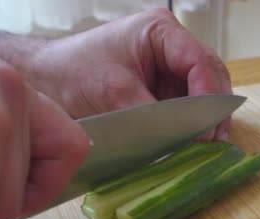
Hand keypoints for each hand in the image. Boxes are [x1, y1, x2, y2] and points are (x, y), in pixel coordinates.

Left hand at [27, 8, 232, 140]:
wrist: (45, 80)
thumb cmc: (72, 72)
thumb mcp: (112, 91)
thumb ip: (151, 113)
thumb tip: (180, 140)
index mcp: (161, 32)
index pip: (199, 62)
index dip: (208, 95)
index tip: (204, 128)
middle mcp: (170, 47)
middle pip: (209, 76)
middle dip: (213, 109)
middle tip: (213, 141)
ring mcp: (167, 68)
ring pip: (202, 93)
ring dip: (206, 119)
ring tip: (208, 146)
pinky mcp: (161, 89)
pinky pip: (186, 106)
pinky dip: (191, 124)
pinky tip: (193, 143)